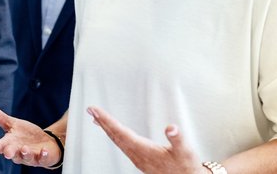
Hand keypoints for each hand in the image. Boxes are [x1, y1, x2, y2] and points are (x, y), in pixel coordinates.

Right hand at [0, 105, 61, 166]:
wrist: (45, 143)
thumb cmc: (25, 135)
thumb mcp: (11, 123)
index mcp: (8, 143)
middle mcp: (18, 152)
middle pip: (11, 154)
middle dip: (9, 153)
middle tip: (7, 153)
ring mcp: (30, 156)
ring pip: (26, 157)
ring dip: (25, 153)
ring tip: (24, 148)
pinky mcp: (42, 158)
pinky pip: (42, 158)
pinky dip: (42, 155)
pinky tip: (43, 151)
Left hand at [87, 106, 206, 173]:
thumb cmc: (186, 167)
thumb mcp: (185, 151)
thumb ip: (177, 138)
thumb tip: (171, 128)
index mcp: (144, 150)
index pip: (121, 132)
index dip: (107, 121)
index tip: (96, 111)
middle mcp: (137, 155)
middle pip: (115, 136)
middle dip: (102, 122)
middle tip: (90, 109)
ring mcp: (137, 158)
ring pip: (117, 141)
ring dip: (106, 129)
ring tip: (97, 118)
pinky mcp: (140, 159)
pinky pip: (122, 145)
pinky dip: (115, 136)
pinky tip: (114, 133)